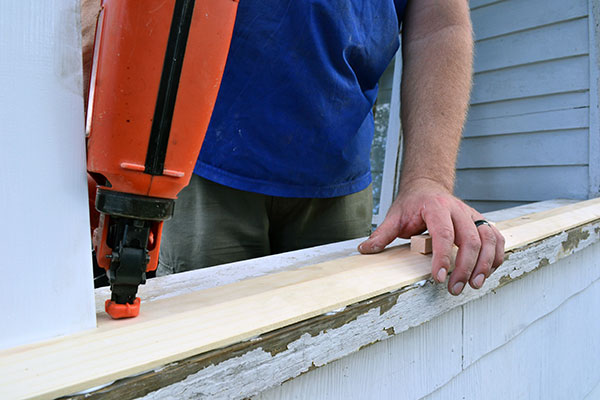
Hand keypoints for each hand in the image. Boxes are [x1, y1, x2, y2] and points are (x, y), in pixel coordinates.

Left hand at [358, 178, 504, 294]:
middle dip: (465, 267)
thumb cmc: (412, 203)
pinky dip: (496, 256)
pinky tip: (488, 272)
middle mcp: (459, 210)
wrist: (428, 186)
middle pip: (471, 240)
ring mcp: (473, 215)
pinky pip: (497, 239)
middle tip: (455, 288)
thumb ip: (382, 234)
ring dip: (485, 264)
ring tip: (475, 284)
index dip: (443, 257)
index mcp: (436, 207)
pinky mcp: (481, 222)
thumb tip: (365, 249)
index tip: (438, 277)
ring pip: (489, 239)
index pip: (444, 234)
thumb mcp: (394, 216)